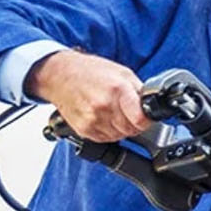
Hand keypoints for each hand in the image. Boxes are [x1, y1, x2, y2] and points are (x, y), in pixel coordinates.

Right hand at [28, 50, 149, 141]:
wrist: (58, 74)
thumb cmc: (89, 71)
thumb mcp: (122, 72)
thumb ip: (139, 91)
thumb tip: (151, 105)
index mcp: (117, 90)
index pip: (141, 120)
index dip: (146, 119)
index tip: (145, 115)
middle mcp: (103, 106)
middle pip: (132, 130)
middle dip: (134, 123)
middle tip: (127, 111)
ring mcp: (92, 119)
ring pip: (120, 136)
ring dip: (120, 128)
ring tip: (112, 111)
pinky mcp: (84, 129)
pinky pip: (106, 139)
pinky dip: (107, 131)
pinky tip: (102, 116)